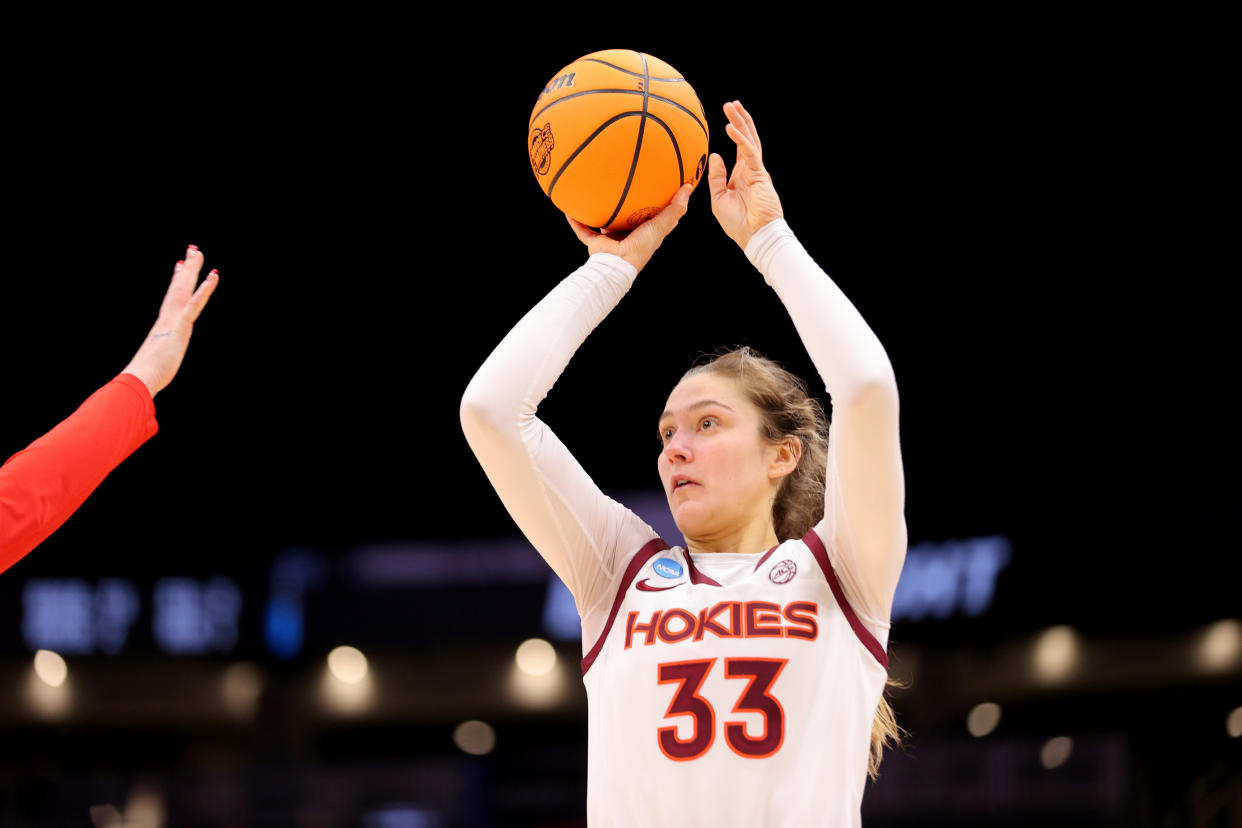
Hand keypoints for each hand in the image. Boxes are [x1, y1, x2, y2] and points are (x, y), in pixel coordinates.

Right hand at [121, 245, 218, 397]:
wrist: (139, 378)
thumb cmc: (146, 375)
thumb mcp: (157, 361)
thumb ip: (160, 356)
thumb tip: (154, 362)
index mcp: (164, 325)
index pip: (172, 298)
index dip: (177, 281)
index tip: (180, 266)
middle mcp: (168, 318)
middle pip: (178, 288)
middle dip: (186, 268)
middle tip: (192, 250)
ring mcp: (174, 320)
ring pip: (185, 289)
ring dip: (192, 270)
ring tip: (198, 252)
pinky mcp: (180, 326)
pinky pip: (194, 303)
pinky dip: (204, 289)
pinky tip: (213, 276)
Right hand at [565, 183, 693, 272]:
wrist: (618, 264)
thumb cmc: (642, 246)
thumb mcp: (662, 224)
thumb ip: (676, 208)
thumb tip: (689, 188)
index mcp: (645, 232)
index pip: (651, 215)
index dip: (654, 203)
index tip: (654, 185)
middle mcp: (628, 235)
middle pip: (626, 217)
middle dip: (624, 205)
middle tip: (620, 184)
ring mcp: (611, 239)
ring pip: (603, 222)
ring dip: (596, 212)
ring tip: (591, 193)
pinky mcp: (596, 243)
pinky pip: (584, 231)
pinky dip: (576, 222)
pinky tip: (569, 209)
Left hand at [708, 100, 783, 249]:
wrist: (754, 237)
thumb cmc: (738, 223)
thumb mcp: (719, 198)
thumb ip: (716, 176)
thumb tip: (715, 155)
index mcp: (742, 175)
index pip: (739, 148)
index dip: (736, 131)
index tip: (727, 117)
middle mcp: (751, 170)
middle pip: (747, 138)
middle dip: (740, 119)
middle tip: (731, 103)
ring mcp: (757, 171)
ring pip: (750, 140)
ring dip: (741, 122)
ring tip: (732, 106)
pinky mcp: (760, 175)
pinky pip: (749, 152)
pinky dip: (740, 139)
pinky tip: (731, 127)